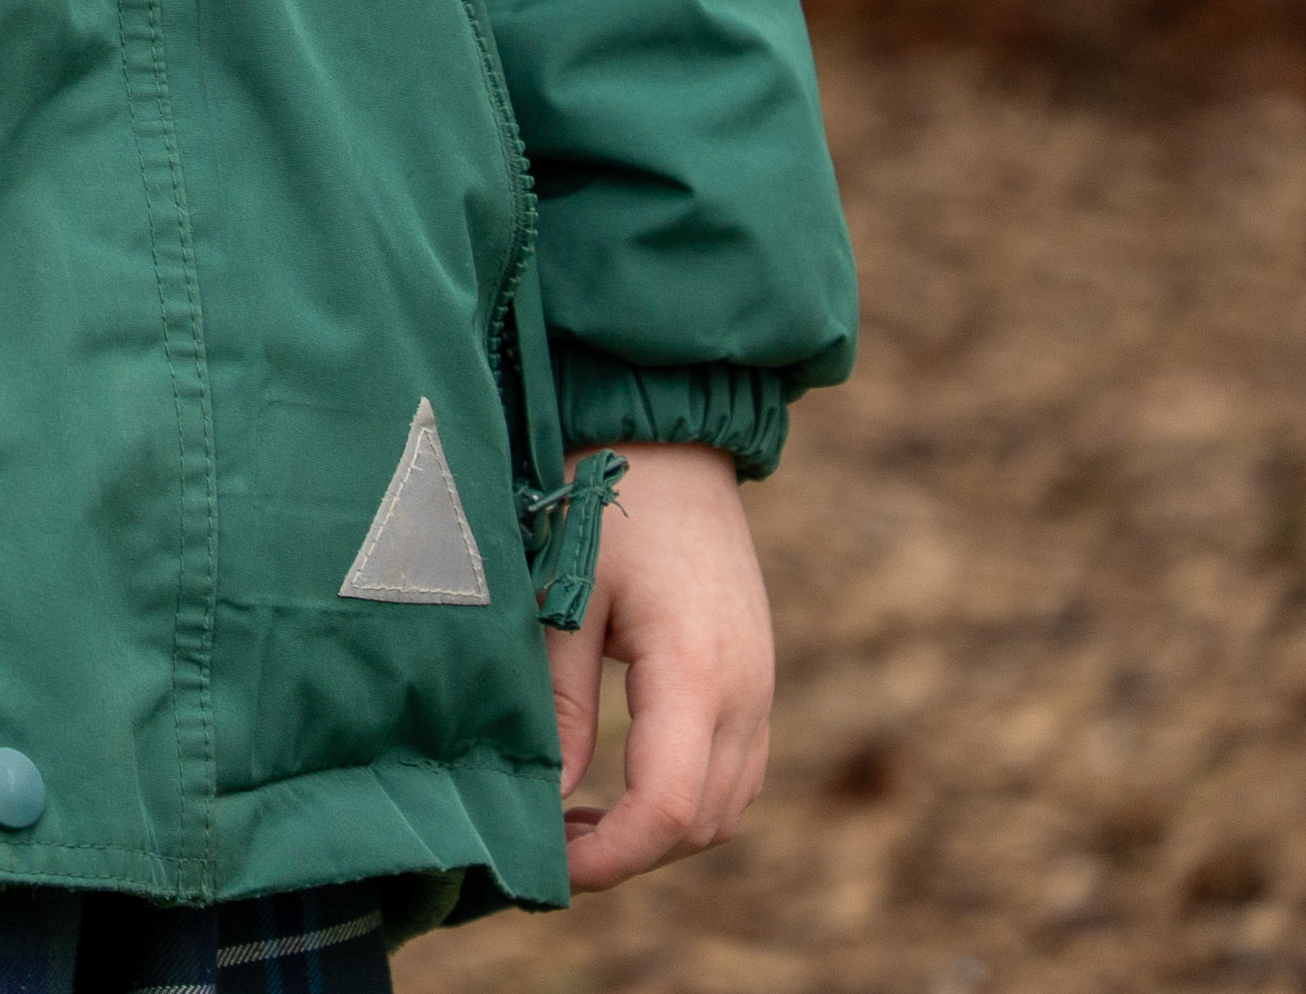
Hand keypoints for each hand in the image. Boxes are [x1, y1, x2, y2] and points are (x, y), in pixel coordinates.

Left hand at [550, 442, 769, 888]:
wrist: (669, 437)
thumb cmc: (602, 503)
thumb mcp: (561, 598)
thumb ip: (560, 703)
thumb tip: (550, 799)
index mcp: (698, 675)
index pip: (669, 809)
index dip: (609, 856)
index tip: (547, 867)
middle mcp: (747, 693)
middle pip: (703, 822)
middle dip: (628, 854)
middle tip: (546, 850)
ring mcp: (760, 688)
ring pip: (725, 805)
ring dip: (657, 831)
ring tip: (571, 824)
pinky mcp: (752, 678)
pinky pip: (732, 770)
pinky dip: (682, 798)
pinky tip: (613, 786)